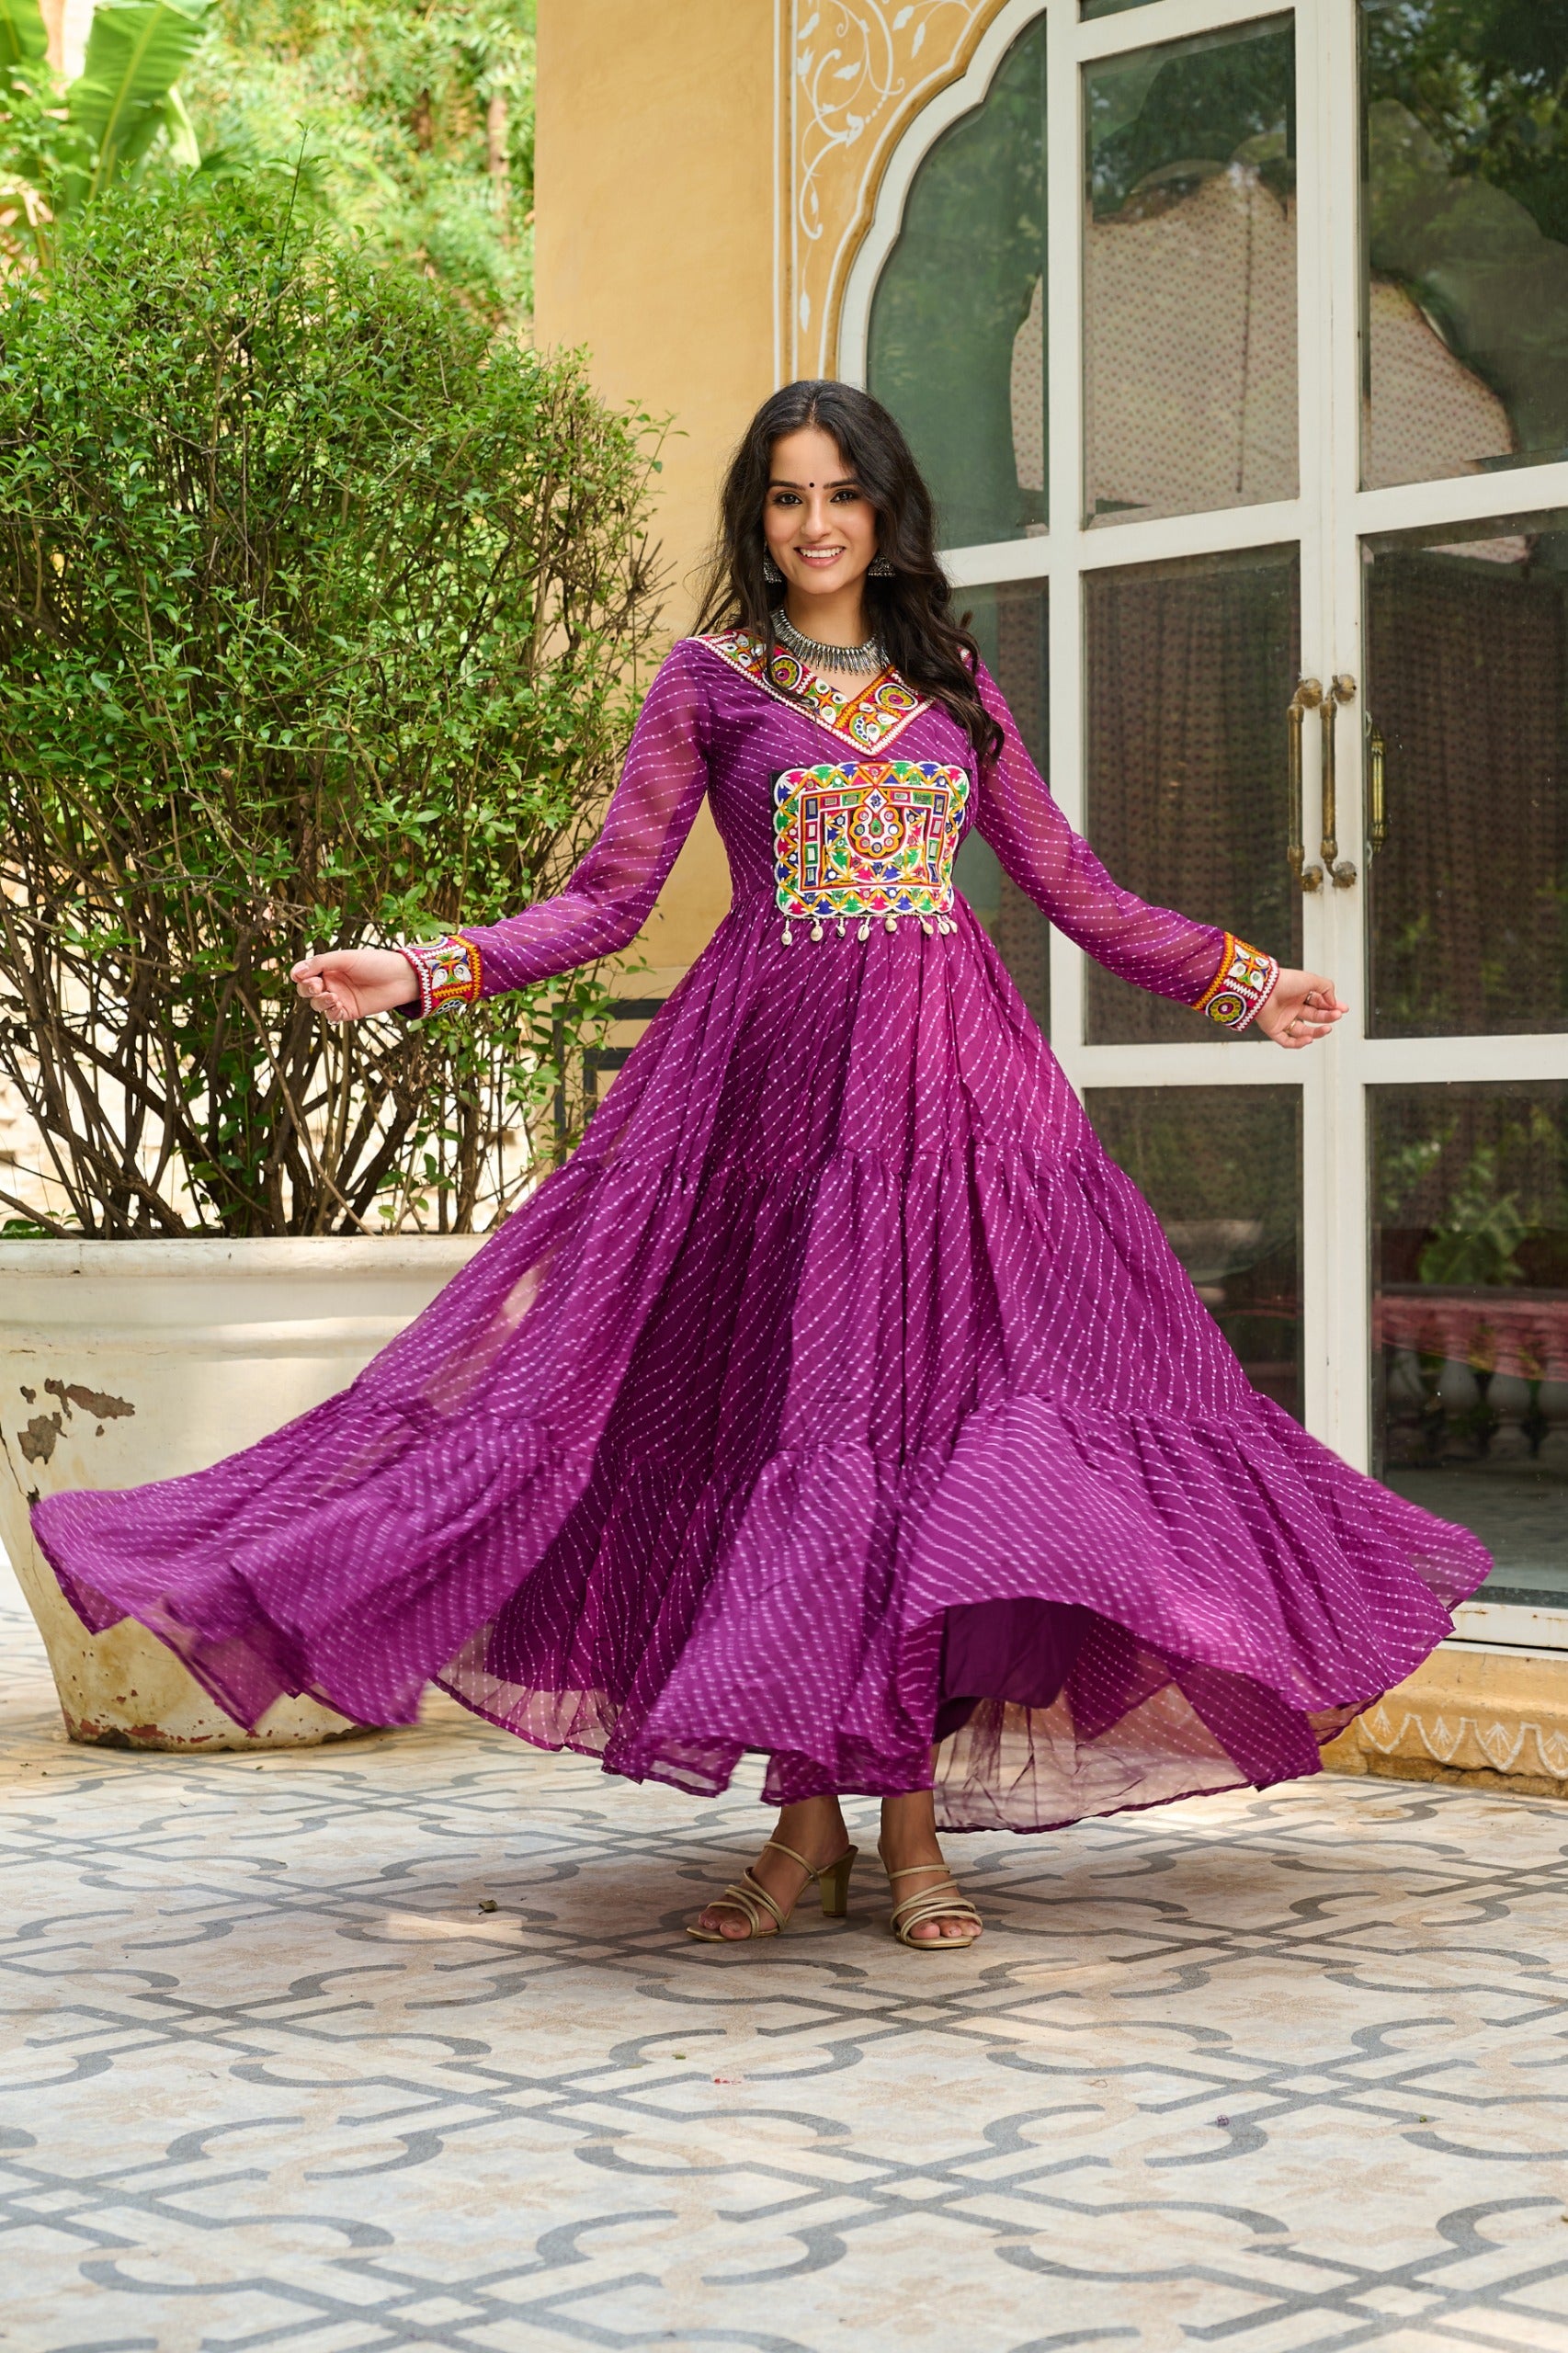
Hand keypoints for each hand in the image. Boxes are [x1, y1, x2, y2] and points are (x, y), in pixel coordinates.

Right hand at [290, 947, 418, 1023]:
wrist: (401, 977)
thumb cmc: (375, 962)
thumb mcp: (346, 958)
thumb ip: (321, 963)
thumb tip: (296, 973)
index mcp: (329, 967)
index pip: (305, 973)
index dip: (299, 975)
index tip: (299, 976)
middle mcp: (332, 982)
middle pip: (307, 990)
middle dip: (307, 989)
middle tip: (318, 986)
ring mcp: (340, 998)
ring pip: (317, 1004)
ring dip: (319, 1001)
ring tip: (332, 996)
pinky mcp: (350, 1011)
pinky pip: (332, 1016)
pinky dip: (330, 1012)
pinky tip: (337, 1004)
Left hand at [1255, 968, 1346, 1049]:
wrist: (1263, 987)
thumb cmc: (1284, 981)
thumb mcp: (1312, 980)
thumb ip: (1327, 989)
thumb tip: (1334, 1003)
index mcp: (1300, 994)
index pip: (1320, 1003)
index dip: (1332, 1007)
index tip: (1344, 1009)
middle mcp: (1292, 1007)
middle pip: (1314, 1016)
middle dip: (1327, 1017)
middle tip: (1337, 1015)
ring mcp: (1283, 1019)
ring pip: (1303, 1031)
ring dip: (1317, 1032)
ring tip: (1327, 1028)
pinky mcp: (1274, 1029)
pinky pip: (1287, 1041)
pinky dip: (1299, 1043)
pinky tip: (1309, 1039)